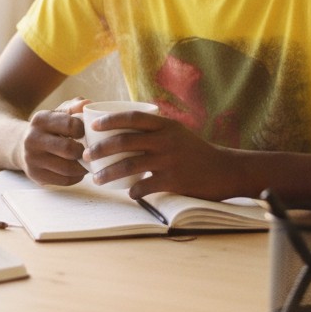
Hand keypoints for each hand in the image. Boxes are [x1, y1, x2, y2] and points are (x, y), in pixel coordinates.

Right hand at [21, 97, 89, 185]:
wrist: (22, 145)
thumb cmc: (49, 127)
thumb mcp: (58, 112)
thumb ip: (74, 106)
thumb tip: (88, 104)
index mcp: (40, 119)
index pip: (70, 125)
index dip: (84, 129)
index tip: (86, 132)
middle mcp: (33, 139)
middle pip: (68, 149)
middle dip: (84, 151)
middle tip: (90, 150)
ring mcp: (32, 159)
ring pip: (67, 169)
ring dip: (82, 167)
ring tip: (88, 162)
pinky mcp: (36, 175)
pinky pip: (63, 181)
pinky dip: (76, 177)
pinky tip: (78, 171)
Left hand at [83, 108, 233, 200]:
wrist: (224, 170)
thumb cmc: (195, 151)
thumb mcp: (177, 132)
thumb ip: (155, 130)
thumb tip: (123, 130)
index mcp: (166, 125)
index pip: (133, 117)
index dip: (111, 120)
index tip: (93, 125)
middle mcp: (166, 140)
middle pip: (125, 140)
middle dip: (101, 148)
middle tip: (86, 155)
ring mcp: (169, 160)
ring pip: (129, 164)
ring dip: (108, 172)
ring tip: (96, 178)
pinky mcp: (173, 180)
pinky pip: (145, 185)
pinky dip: (133, 190)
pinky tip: (128, 193)